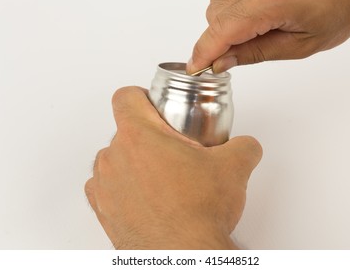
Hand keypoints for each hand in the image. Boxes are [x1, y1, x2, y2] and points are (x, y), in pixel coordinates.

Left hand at [85, 87, 261, 248]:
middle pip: (124, 130)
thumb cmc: (198, 212)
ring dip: (133, 162)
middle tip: (171, 151)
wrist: (183, 254)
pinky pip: (105, 187)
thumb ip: (243, 146)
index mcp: (140, 135)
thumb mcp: (234, 167)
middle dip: (148, 136)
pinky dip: (122, 187)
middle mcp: (115, 156)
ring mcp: (104, 184)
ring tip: (160, 177)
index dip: (140, 96)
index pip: (125, 96)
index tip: (153, 106)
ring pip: (114, 159)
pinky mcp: (102, 209)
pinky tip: (146, 197)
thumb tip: (246, 146)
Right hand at [187, 0, 349, 73]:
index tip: (195, 68)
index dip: (205, 51)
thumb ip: (256, 53)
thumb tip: (221, 63)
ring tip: (253, 30)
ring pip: (216, 2)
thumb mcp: (300, 45)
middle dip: (217, 40)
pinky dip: (229, 8)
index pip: (224, 28)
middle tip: (233, 55)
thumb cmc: (339, 7)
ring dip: (223, 23)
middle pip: (215, 14)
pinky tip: (251, 16)